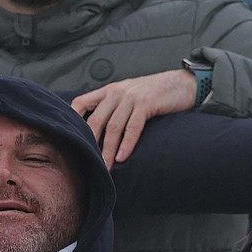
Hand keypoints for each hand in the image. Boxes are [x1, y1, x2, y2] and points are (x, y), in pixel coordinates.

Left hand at [71, 68, 198, 169]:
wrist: (182, 84)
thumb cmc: (154, 94)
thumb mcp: (129, 96)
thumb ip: (114, 108)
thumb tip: (98, 132)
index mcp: (108, 91)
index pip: (80, 102)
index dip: (72, 120)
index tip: (70, 140)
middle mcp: (116, 92)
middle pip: (95, 120)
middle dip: (91, 144)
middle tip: (89, 164)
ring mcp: (131, 97)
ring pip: (113, 126)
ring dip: (108, 149)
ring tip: (106, 167)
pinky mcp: (146, 103)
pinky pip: (132, 126)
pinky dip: (127, 143)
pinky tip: (122, 157)